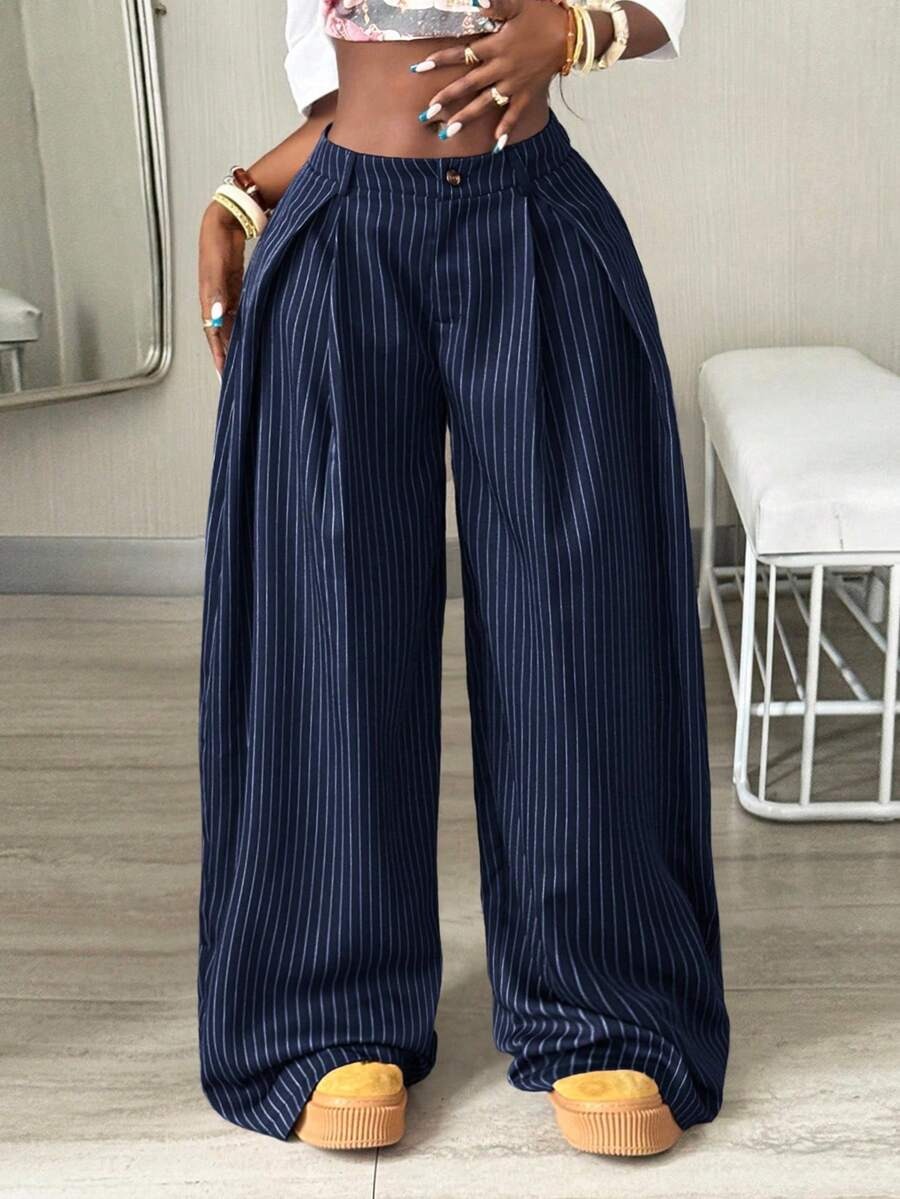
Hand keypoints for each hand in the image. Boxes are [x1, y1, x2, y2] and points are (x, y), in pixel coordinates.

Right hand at [198, 201, 245, 374]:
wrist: (229, 215)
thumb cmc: (218, 237)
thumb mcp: (217, 263)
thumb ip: (216, 290)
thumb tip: (216, 317)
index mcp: (207, 296)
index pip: (212, 331)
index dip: (217, 351)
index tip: (223, 370)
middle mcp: (215, 298)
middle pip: (219, 332)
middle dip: (224, 353)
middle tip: (232, 374)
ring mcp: (225, 293)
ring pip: (229, 324)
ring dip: (233, 341)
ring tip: (240, 361)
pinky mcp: (235, 287)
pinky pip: (238, 312)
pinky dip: (241, 326)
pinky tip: (248, 336)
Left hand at [411, 0, 567, 148]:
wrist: (571, 36)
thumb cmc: (543, 15)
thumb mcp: (519, 3)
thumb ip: (497, 2)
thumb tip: (475, 0)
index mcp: (496, 47)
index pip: (462, 53)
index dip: (440, 60)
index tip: (419, 68)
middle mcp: (502, 69)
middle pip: (469, 86)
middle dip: (446, 99)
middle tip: (426, 114)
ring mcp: (514, 85)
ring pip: (485, 104)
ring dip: (466, 118)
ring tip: (447, 132)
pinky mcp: (527, 94)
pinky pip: (515, 115)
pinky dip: (506, 130)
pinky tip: (494, 146)